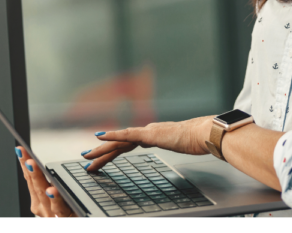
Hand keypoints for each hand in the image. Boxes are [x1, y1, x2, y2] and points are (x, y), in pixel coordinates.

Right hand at [16, 146, 74, 216]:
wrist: (76, 226)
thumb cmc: (69, 212)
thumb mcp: (59, 198)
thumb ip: (51, 185)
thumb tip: (44, 166)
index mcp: (40, 200)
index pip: (30, 179)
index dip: (25, 164)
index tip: (21, 149)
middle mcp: (43, 207)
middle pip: (35, 185)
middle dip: (29, 168)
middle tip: (24, 153)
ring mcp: (51, 214)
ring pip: (44, 194)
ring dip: (38, 179)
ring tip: (33, 165)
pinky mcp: (64, 217)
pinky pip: (60, 207)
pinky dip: (56, 198)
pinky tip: (52, 190)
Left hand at [82, 115, 214, 171]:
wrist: (205, 134)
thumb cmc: (198, 140)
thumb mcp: (184, 146)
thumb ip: (179, 144)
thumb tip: (183, 145)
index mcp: (154, 136)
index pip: (128, 144)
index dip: (114, 150)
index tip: (103, 158)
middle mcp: (148, 132)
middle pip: (119, 144)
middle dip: (102, 153)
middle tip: (86, 159)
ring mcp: (148, 132)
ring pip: (118, 141)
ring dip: (101, 149)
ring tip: (86, 155)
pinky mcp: (149, 134)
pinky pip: (126, 135)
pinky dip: (111, 135)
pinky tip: (99, 137)